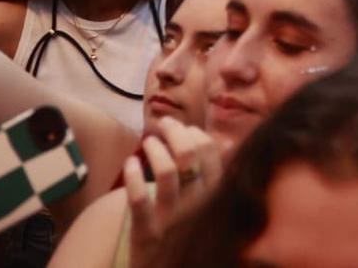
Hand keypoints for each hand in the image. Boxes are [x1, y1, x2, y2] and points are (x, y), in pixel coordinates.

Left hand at [124, 118, 222, 263]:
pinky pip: (138, 201)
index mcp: (213, 195)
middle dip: (175, 132)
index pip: (210, 151)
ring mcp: (172, 220)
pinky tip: (130, 164)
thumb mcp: (208, 206)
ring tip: (147, 141)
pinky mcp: (146, 234)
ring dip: (156, 150)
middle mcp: (197, 205)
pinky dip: (133, 177)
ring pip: (167, 173)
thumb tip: (227, 143)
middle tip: (163, 124)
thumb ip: (215, 175)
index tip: (184, 128)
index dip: (195, 133)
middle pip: (189, 155)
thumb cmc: (188, 234)